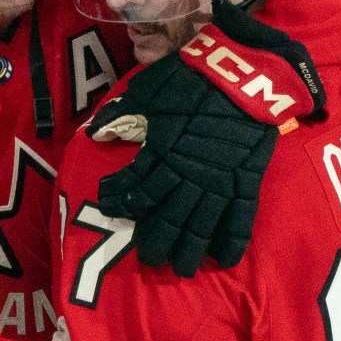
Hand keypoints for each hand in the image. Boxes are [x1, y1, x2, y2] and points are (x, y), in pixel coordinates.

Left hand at [90, 56, 277, 276]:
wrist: (242, 73)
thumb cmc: (192, 77)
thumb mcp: (148, 89)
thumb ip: (121, 113)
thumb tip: (94, 133)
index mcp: (160, 153)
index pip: (135, 188)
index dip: (119, 200)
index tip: (108, 205)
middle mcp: (187, 176)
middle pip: (165, 218)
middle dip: (153, 240)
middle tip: (148, 257)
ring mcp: (218, 182)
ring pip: (199, 227)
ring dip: (188, 250)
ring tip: (180, 267)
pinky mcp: (245, 181)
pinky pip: (239, 219)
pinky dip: (231, 242)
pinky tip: (223, 259)